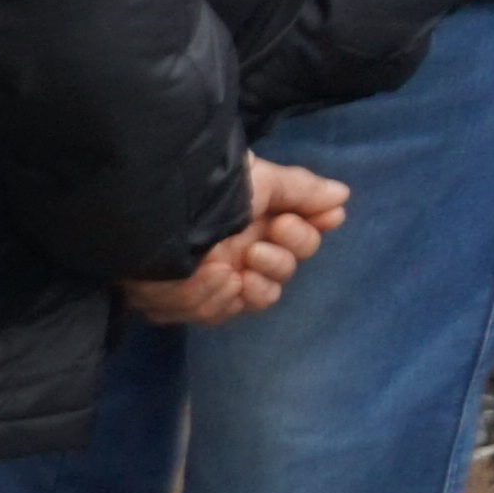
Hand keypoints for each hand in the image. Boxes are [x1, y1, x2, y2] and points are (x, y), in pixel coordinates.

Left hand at [121, 157, 348, 327]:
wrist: (153, 200)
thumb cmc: (204, 185)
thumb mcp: (256, 180)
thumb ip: (300, 190)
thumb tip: (340, 197)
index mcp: (256, 226)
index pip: (298, 245)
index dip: (303, 238)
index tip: (287, 222)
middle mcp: (236, 255)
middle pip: (277, 279)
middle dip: (279, 262)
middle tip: (259, 247)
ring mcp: (209, 280)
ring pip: (252, 301)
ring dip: (254, 286)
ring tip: (237, 266)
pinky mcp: (179, 299)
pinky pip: (211, 313)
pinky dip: (213, 298)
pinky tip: (211, 278)